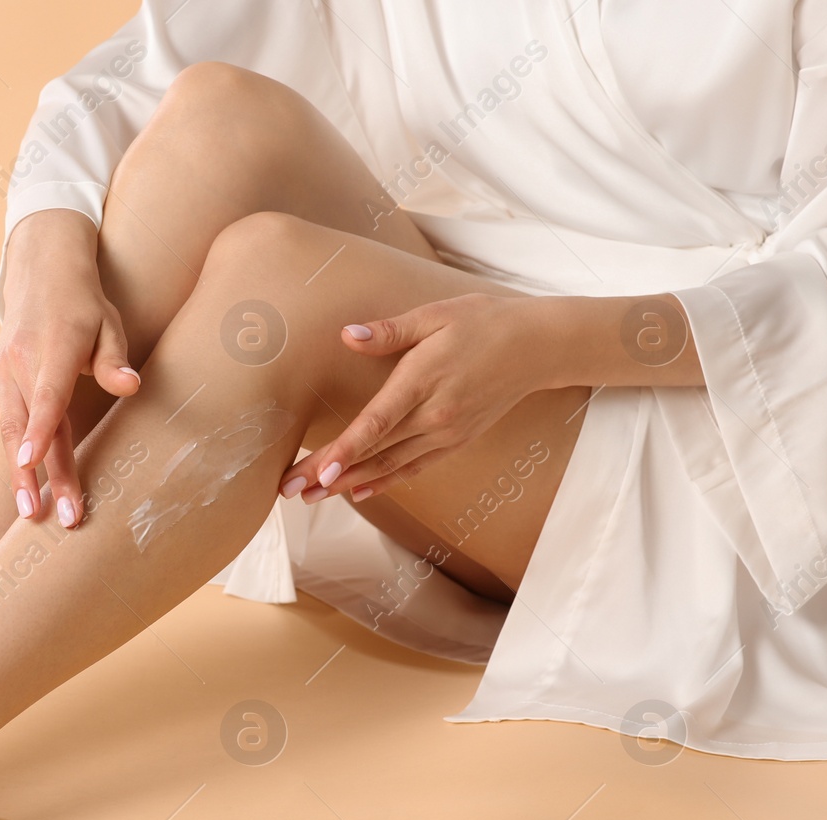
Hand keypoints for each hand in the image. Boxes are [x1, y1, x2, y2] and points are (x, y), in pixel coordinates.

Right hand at [0, 209, 138, 526]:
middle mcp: (22, 364)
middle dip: (40, 473)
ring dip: (16, 474)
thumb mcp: (108, 324)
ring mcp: (2, 375)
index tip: (30, 461)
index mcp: (53, 349)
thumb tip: (129, 386)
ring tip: (28, 511)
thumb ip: (113, 360)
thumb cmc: (83, 305)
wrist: (43, 274)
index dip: (39, 430)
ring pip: (8, 430)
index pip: (47, 396)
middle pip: (31, 425)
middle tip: (52, 514)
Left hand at [279, 293, 564, 502]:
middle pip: (373, 451)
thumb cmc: (484, 323)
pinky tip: (357, 492)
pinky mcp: (455, 442)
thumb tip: (347, 336)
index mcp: (423, 380)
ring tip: (309, 497)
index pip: (377, 422)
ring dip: (347, 483)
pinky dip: (384, 482)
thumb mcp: (436, 315)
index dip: (346, 449)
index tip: (318, 471)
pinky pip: (414, 468)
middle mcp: (434, 416)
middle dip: (327, 474)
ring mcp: (446, 433)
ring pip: (389, 466)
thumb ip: (390, 330)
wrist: (538, 347)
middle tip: (288, 491)